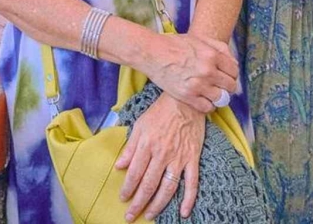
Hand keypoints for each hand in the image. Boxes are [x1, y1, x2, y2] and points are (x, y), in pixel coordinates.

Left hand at [115, 93, 204, 220]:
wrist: (185, 101)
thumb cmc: (160, 112)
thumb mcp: (140, 125)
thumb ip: (130, 147)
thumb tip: (119, 166)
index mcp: (147, 145)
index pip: (135, 173)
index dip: (128, 188)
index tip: (123, 199)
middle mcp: (162, 154)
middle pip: (149, 184)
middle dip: (139, 202)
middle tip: (131, 216)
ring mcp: (179, 158)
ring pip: (168, 187)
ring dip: (158, 204)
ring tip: (149, 215)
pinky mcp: (192, 158)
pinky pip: (192, 182)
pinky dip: (189, 199)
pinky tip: (183, 212)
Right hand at [143, 33, 238, 113]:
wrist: (152, 53)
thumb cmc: (174, 44)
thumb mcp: (198, 39)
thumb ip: (219, 47)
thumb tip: (232, 61)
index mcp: (212, 55)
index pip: (234, 71)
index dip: (231, 74)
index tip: (226, 76)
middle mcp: (208, 71)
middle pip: (231, 86)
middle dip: (227, 86)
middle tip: (220, 85)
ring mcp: (198, 85)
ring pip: (221, 98)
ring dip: (218, 96)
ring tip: (212, 93)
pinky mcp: (187, 96)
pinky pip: (207, 107)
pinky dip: (208, 105)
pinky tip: (203, 99)